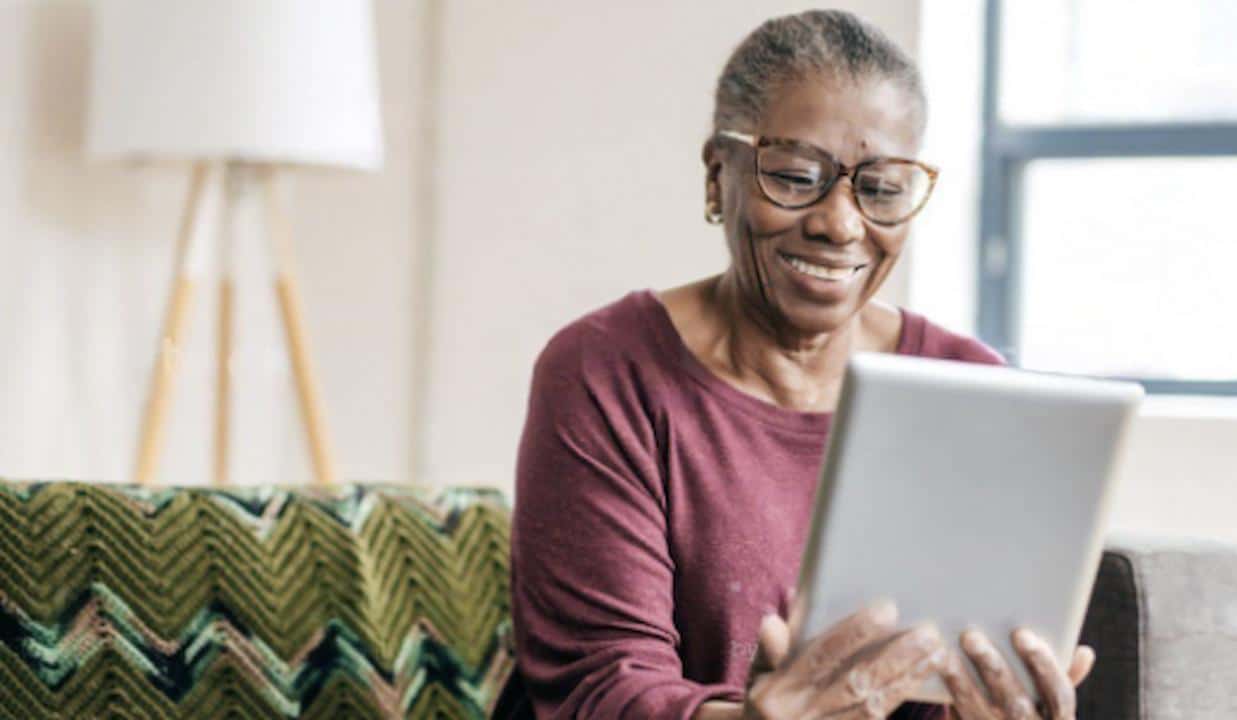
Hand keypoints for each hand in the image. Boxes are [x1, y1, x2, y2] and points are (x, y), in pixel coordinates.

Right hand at [741, 599, 946, 719]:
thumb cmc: (763, 707)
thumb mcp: (755, 679)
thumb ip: (767, 651)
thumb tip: (774, 621)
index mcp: (776, 693)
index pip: (820, 657)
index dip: (853, 633)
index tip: (887, 609)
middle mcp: (801, 716)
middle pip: (856, 683)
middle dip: (895, 657)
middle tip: (928, 633)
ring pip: (873, 706)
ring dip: (908, 679)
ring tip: (937, 654)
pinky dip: (900, 699)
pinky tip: (923, 680)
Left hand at [941, 628, 1094, 719]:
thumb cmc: (1034, 709)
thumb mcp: (1052, 701)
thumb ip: (1063, 675)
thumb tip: (1085, 652)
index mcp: (1059, 719)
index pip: (1058, 694)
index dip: (1042, 664)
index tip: (1022, 634)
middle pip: (1014, 701)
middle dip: (992, 667)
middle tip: (971, 636)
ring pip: (979, 710)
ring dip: (962, 680)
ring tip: (946, 652)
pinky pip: (959, 715)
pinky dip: (948, 692)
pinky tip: (937, 668)